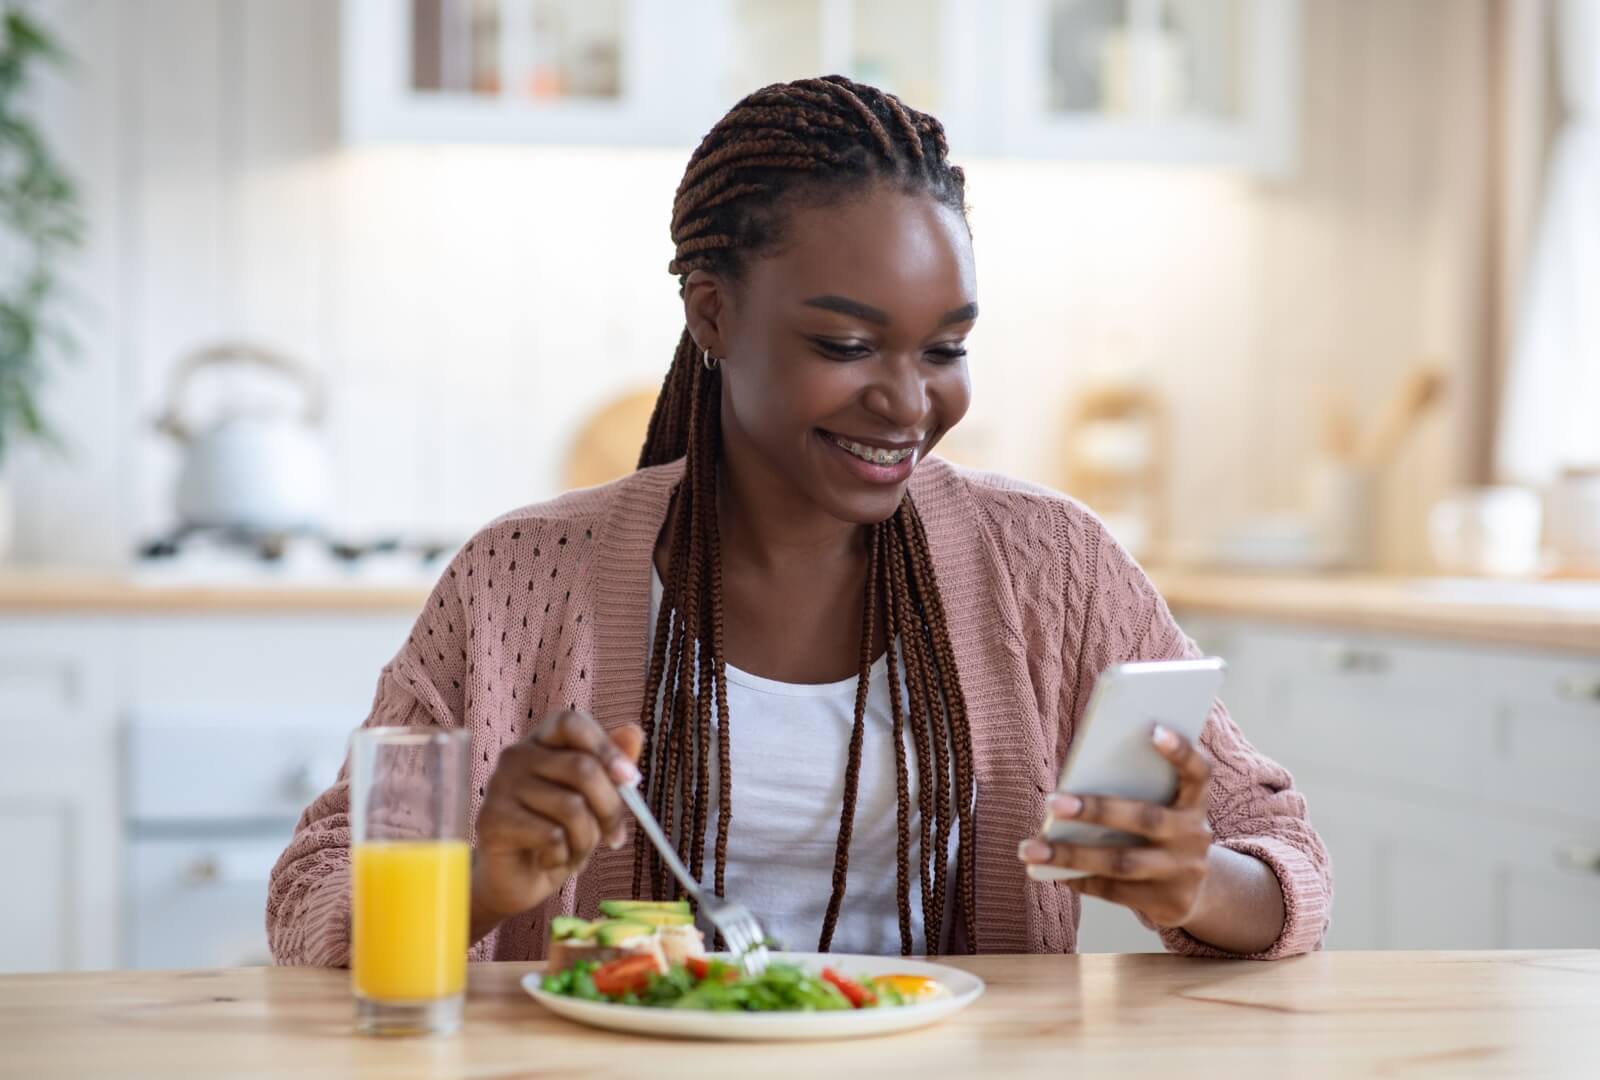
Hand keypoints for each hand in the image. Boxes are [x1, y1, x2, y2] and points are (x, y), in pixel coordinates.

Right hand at [469, 710, 643, 939]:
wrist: (522, 880)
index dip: (605, 747)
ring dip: (586, 840)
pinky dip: (562, 856)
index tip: (629, 778)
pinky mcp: (492, 820)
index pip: (572, 722)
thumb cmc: (561, 833)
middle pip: (582, 768)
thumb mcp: (596, 800)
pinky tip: (549, 860)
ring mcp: (500, 785)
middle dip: (610, 809)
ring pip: (572, 807)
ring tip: (575, 851)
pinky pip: (552, 836)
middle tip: (613, 835)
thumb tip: (633, 731)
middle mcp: (516, 756)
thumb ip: (614, 765)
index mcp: (542, 742)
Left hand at [1019, 725, 1213, 928]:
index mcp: (1195, 802)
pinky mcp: (1170, 905)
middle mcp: (1195, 835)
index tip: (1153, 729)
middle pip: (1145, 819)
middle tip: (1051, 801)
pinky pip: (1116, 891)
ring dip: (1070, 855)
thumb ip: (1132, 792)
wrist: (1193, 891)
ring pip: (1122, 863)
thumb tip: (1068, 792)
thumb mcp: (1158, 808)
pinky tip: (1050, 871)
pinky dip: (1080, 879)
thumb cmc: (1158, 832)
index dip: (1181, 751)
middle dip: (1095, 810)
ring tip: (1028, 848)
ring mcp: (1185, 873)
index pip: (1198, 772)